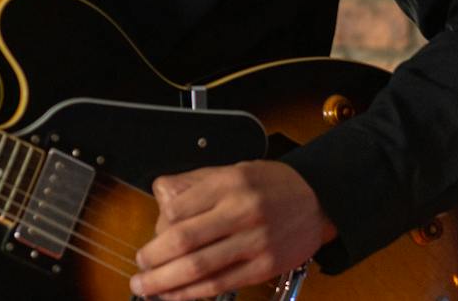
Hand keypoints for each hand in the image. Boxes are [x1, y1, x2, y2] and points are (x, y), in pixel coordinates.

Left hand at [129, 160, 335, 299]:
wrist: (319, 200)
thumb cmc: (271, 185)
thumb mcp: (232, 170)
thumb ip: (196, 185)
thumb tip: (160, 199)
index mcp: (228, 183)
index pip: (179, 209)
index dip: (156, 228)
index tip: (148, 239)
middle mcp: (241, 211)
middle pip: (185, 240)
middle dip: (154, 258)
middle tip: (138, 267)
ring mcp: (255, 242)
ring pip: (201, 267)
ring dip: (167, 282)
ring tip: (146, 287)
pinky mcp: (265, 266)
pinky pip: (222, 283)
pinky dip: (194, 293)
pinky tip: (176, 295)